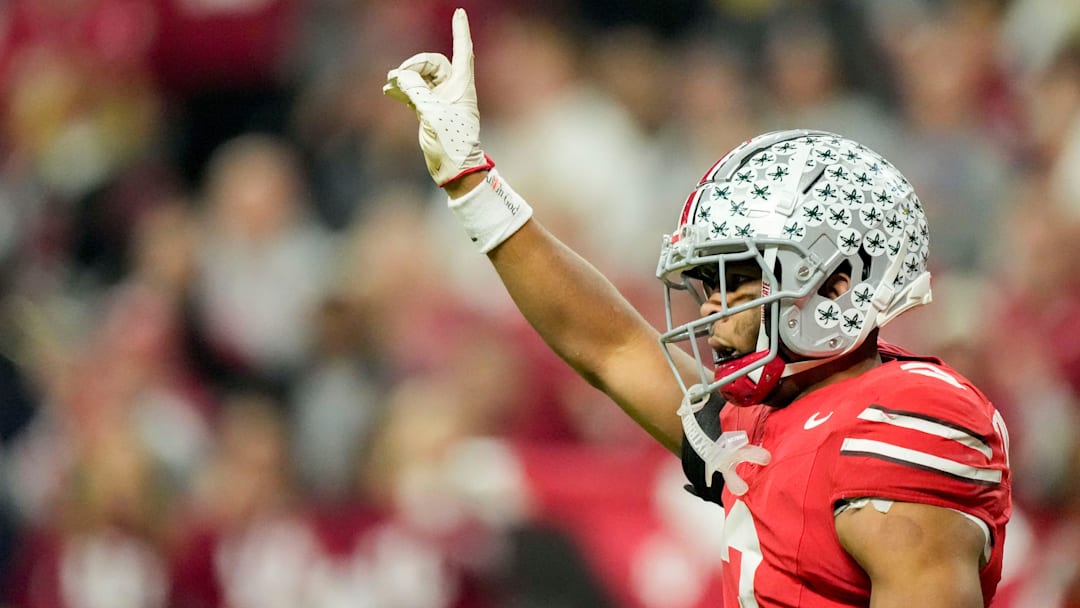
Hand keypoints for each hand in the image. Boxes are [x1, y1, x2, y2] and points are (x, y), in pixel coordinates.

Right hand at [383, 8, 493, 185]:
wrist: (455, 168)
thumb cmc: (452, 141)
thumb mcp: (432, 113)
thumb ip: (416, 92)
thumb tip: (401, 77)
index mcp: (462, 86)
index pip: (463, 51)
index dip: (461, 31)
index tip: (459, 12)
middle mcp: (453, 89)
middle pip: (434, 64)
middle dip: (415, 66)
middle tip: (399, 78)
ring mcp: (442, 100)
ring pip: (422, 78)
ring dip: (406, 78)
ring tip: (389, 82)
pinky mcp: (431, 112)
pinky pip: (416, 94)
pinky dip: (403, 91)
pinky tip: (389, 91)